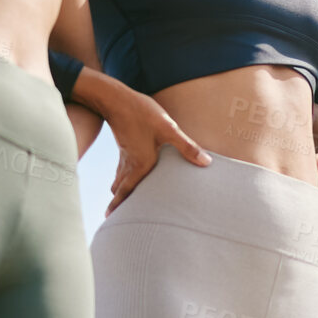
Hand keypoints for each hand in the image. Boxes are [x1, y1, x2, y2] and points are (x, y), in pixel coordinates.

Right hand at [93, 83, 211, 215]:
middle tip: (116, 215)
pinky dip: (122, 178)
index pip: (125, 192)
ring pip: (119, 179)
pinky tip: (128, 174)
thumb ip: (187, 147)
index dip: (119, 206)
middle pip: (120, 189)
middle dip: (119, 203)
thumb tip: (206, 162)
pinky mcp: (124, 147)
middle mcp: (129, 164)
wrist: (117, 98)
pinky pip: (121, 169)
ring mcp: (124, 156)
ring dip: (120, 190)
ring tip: (122, 200)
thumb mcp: (168, 129)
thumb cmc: (142, 114)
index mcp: (139, 166)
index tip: (111, 218)